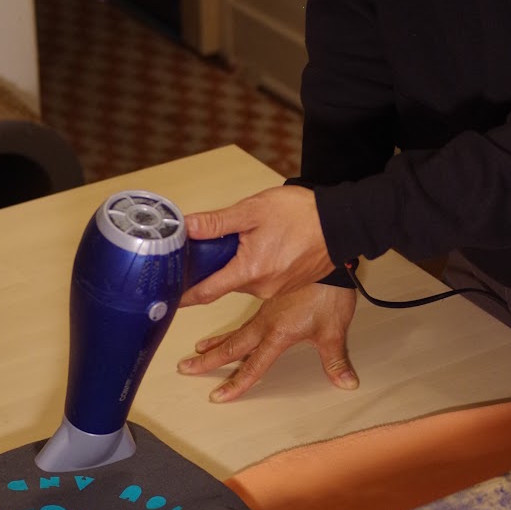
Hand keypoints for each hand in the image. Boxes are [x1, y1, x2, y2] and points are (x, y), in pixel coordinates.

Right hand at [177, 283, 357, 401]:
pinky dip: (231, 329)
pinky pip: (244, 321)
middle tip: (186, 368)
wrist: (328, 262)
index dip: (237, 383)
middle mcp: (266, 324)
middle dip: (209, 360)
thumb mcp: (333, 331)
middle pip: (233, 346)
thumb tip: (347, 384)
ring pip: (235, 332)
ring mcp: (265, 312)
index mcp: (278, 333)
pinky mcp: (269, 303)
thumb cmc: (329, 296)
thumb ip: (336, 360)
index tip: (219, 396)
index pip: (254, 365)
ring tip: (197, 351)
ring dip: (216, 342)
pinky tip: (226, 332)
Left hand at [181, 186, 333, 303]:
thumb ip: (217, 222)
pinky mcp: (288, 285)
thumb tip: (186, 227)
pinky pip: (263, 280)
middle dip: (215, 267)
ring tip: (248, 240)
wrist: (342, 223)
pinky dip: (256, 267)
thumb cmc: (301, 214)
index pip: (206, 291)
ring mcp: (277, 289)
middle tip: (211, 245)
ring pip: (245, 280)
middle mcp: (262, 288)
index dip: (184, 295)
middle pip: (225, 283)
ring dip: (238, 265)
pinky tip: (267, 246)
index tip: (168, 298)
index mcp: (250, 272)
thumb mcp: (253, 211)